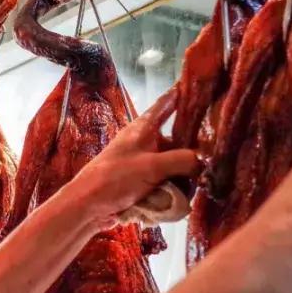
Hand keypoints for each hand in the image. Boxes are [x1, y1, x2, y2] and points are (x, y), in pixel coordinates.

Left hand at [76, 88, 199, 219]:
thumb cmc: (114, 179)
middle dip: (191, 156)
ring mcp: (144, 163)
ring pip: (175, 166)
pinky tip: (175, 201)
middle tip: (204, 166)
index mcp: (144, 127)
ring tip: (186, 190)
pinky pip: (166, 184)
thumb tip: (202, 162)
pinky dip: (172, 192)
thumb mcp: (152, 166)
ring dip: (182, 179)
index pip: (167, 102)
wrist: (87, 207)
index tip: (202, 85)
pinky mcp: (142, 183)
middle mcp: (145, 142)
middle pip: (179, 141)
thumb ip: (182, 160)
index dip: (183, 93)